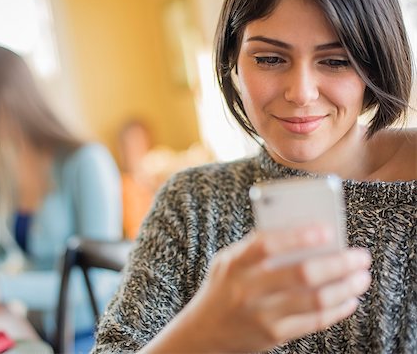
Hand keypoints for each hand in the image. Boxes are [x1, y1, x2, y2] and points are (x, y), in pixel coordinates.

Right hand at [144, 226, 371, 352]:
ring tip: (361, 277)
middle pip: (301, 273)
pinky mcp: (273, 335)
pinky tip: (349, 299)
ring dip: (345, 287)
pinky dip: (337, 309)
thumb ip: (257, 247)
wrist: (203, 332)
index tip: (327, 229)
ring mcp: (260, 315)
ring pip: (314, 300)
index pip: (267, 244)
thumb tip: (306, 233)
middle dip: (338, 263)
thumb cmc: (224, 287)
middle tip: (360, 256)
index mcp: (234, 263)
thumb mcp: (228, 262)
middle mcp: (246, 289)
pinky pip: (314, 322)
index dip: (298, 235)